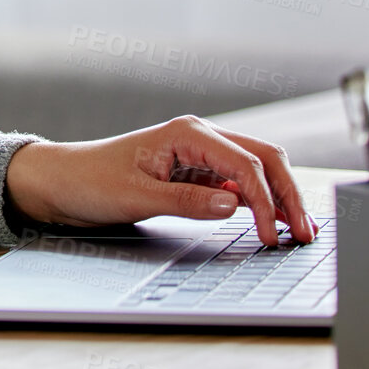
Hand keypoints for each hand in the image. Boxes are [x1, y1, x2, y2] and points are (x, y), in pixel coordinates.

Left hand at [3, 115, 316, 246]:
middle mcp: (200, 137)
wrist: (63, 182)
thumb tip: (234, 205)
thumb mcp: (136, 196)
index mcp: (188, 133)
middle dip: (288, 194)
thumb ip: (187, 201)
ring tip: (299, 230)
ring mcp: (201, 153)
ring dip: (280, 196)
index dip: (265, 201)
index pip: (245, 165)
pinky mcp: (197, 171)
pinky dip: (260, 200)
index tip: (270, 235)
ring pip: (257, 169)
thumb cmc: (92, 182)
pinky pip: (240, 182)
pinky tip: (272, 221)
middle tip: (306, 233)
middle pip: (263, 159)